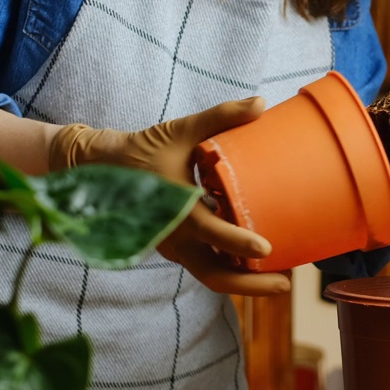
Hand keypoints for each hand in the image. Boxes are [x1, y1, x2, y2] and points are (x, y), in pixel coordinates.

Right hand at [49, 98, 291, 295]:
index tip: (266, 250)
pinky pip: (207, 267)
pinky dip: (232, 271)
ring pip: (211, 276)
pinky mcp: (178, 249)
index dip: (237, 243)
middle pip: (214, 275)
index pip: (210, 232)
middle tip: (285, 284)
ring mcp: (175, 248)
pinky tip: (260, 267)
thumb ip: (221, 117)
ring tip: (281, 281)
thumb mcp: (181, 130)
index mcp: (175, 209)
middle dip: (250, 286)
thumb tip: (260, 103)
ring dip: (245, 283)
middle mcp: (175, 237)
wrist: (104, 170)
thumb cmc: (145, 149)